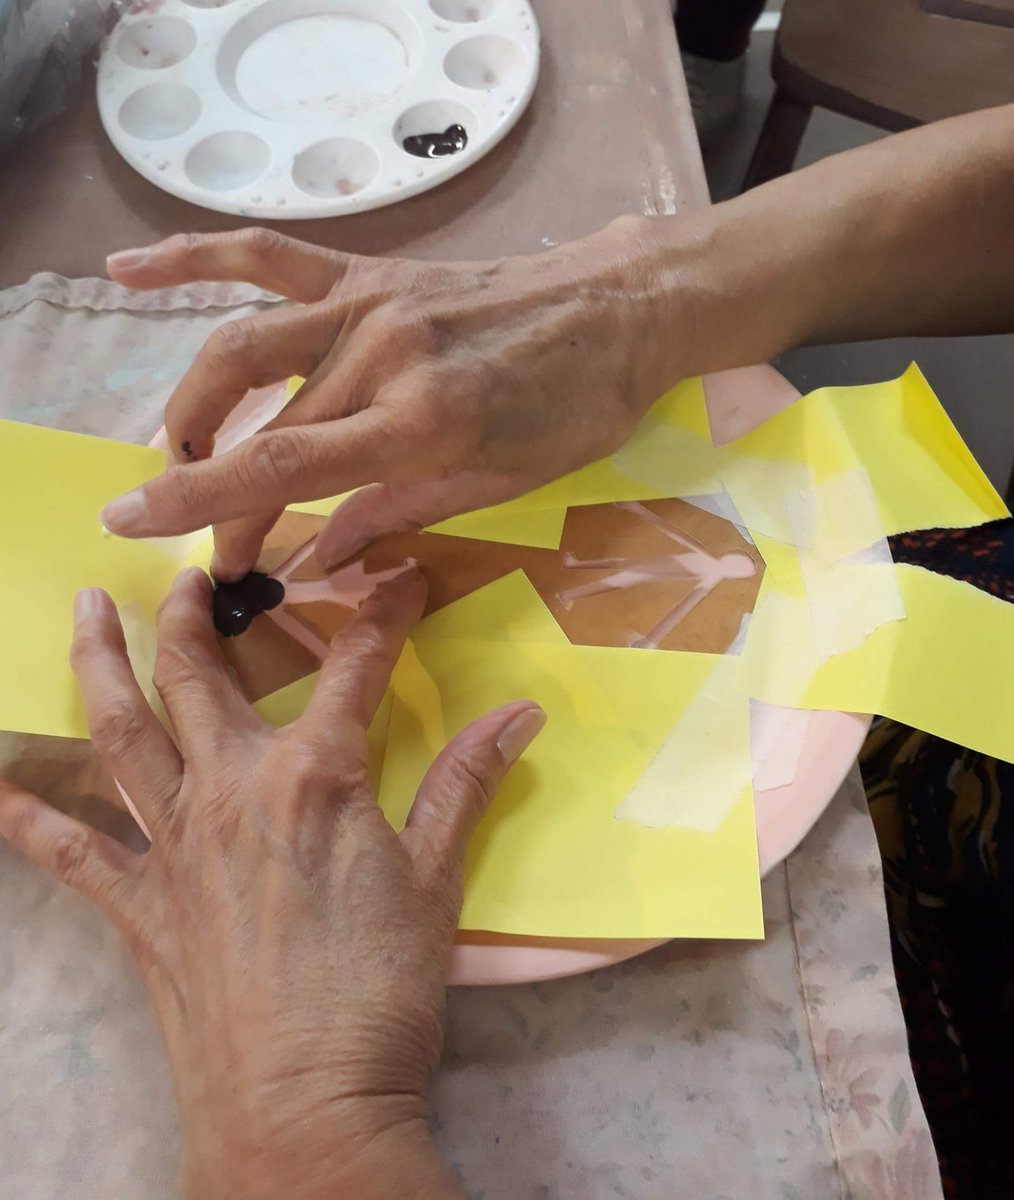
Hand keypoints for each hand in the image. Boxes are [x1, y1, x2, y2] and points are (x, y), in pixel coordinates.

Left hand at [0, 568, 544, 1199]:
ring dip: (100, 665)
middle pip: (201, 675)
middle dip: (194, 611)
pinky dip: (31, 820)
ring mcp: (173, 846)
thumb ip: (465, 785)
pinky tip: (0, 789)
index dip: (383, 614)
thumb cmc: (378, 995)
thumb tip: (521, 713)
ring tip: (82, 611)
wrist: (302, 1109)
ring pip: (122, 735)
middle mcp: (231, 790)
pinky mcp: (138, 906)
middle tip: (190, 570)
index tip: (402, 578)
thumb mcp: (437, 882)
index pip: (354, 667)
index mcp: (314, 777)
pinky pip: (71, 853)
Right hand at [102, 222, 693, 578]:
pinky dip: (195, 257)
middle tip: (219, 538)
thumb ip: (393, 515)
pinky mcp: (371, 270)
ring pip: (243, 350)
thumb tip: (315, 561)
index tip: (134, 528)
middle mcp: (382, 356)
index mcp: (420, 422)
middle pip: (262, 428)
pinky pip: (269, 257)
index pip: (282, 469)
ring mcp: (370, 302)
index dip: (201, 504)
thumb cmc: (574, 410)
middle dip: (218, 491)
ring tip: (181, 454)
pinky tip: (131, 268)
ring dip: (194, 406)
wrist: (619, 310)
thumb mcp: (495, 484)